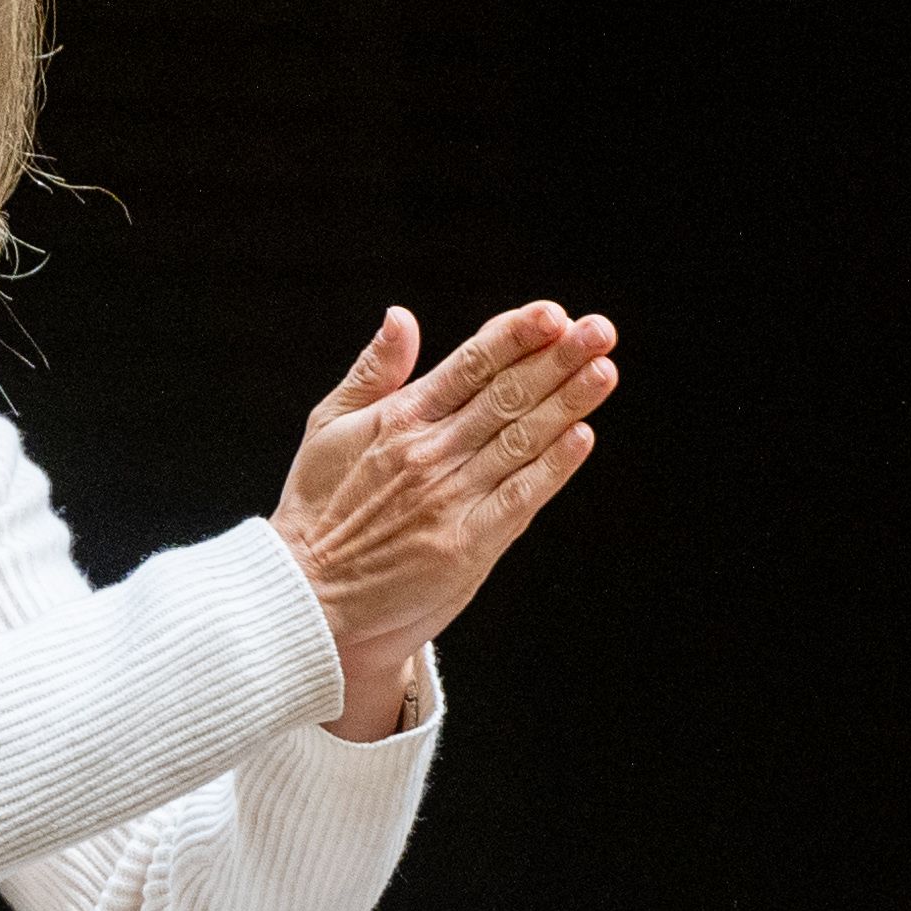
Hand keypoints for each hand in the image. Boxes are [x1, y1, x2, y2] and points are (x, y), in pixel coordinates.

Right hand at [271, 303, 618, 737]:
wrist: (306, 597)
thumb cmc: (317, 510)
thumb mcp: (328, 426)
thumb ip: (371, 371)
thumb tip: (401, 316)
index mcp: (399, 418)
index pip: (469, 364)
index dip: (515, 336)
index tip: (554, 313)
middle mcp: (429, 452)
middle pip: (506, 395)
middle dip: (557, 359)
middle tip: (600, 329)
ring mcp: (450, 498)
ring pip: (520, 440)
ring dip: (567, 403)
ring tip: (604, 369)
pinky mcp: (466, 545)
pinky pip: (519, 498)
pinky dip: (552, 467)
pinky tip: (582, 437)